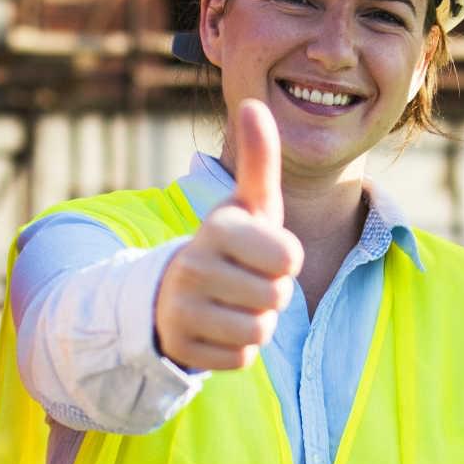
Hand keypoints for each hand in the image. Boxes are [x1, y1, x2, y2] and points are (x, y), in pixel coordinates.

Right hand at [153, 100, 302, 370]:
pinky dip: (237, 349)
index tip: (261, 249)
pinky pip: (240, 359)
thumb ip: (259, 160)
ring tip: (233, 302)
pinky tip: (218, 327)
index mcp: (217, 228)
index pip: (288, 258)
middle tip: (246, 279)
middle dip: (271, 293)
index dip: (285, 258)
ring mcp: (182, 309)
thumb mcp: (248, 204)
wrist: (175, 291)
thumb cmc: (230, 244)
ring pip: (259, 332)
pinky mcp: (181, 347)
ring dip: (257, 322)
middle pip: (276, 298)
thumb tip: (256, 103)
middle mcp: (193, 266)